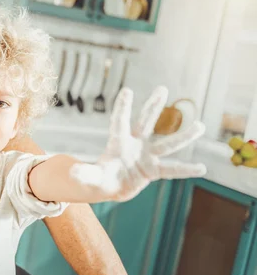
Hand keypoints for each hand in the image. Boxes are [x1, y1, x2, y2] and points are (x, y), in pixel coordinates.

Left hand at [70, 86, 205, 201]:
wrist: (111, 186)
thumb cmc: (99, 178)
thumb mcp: (91, 177)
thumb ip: (83, 174)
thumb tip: (71, 173)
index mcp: (117, 143)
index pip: (119, 122)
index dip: (123, 108)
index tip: (127, 90)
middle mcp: (135, 145)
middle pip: (145, 122)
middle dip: (153, 106)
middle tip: (162, 88)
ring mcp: (146, 156)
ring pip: (167, 144)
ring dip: (183, 135)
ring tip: (201, 125)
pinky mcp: (154, 170)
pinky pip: (172, 170)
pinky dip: (185, 170)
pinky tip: (202, 167)